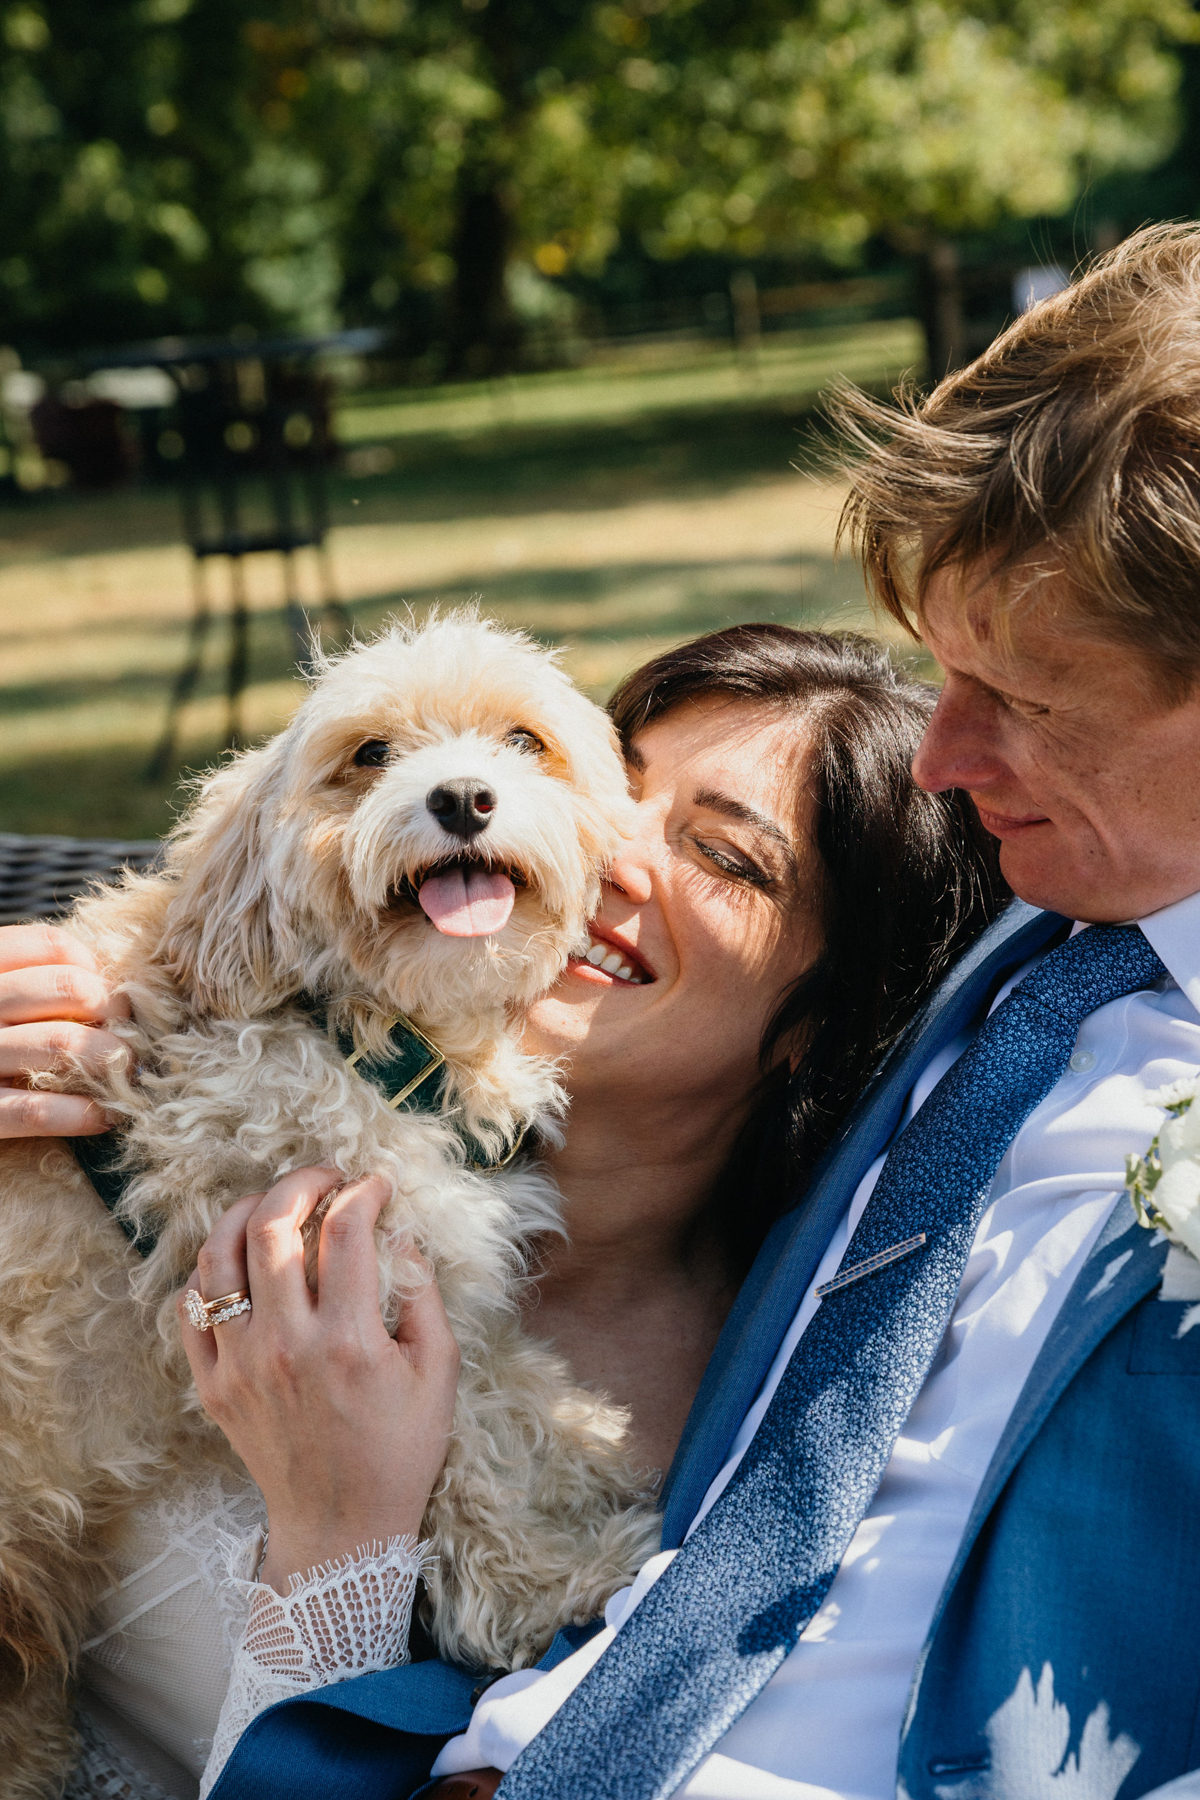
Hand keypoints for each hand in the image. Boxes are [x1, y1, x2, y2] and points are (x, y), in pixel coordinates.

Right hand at [0, 924, 130, 1136]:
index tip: (108, 996)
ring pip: (62, 1044)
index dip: (95, 968)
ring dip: (111, 1059)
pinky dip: (81, 1113)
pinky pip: (35, 1111)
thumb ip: (31, 985)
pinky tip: (103, 1115)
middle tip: (129, 1033)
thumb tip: (107, 984)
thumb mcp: (0, 999)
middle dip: (114, 1010)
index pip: (51, 947)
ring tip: (126, 1072)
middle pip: (69, 988)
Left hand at [180, 1168, 459, 1593]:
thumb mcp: (439, 1374)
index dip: (364, 1192)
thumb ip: (425, 1297)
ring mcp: (241, 1364)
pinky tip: (241, 1261)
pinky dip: (210, 1271)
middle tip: (325, 1178)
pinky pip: (191, 1308)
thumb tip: (401, 1234)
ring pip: (219, 1256)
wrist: (340, 1528)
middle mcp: (287, 1346)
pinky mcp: (213, 1385)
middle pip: (271, 1226)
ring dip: (246, 1212)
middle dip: (301, 1182)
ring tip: (275, 1205)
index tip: (376, 1187)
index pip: (346, 1232)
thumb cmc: (399, 1450)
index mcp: (350, 1341)